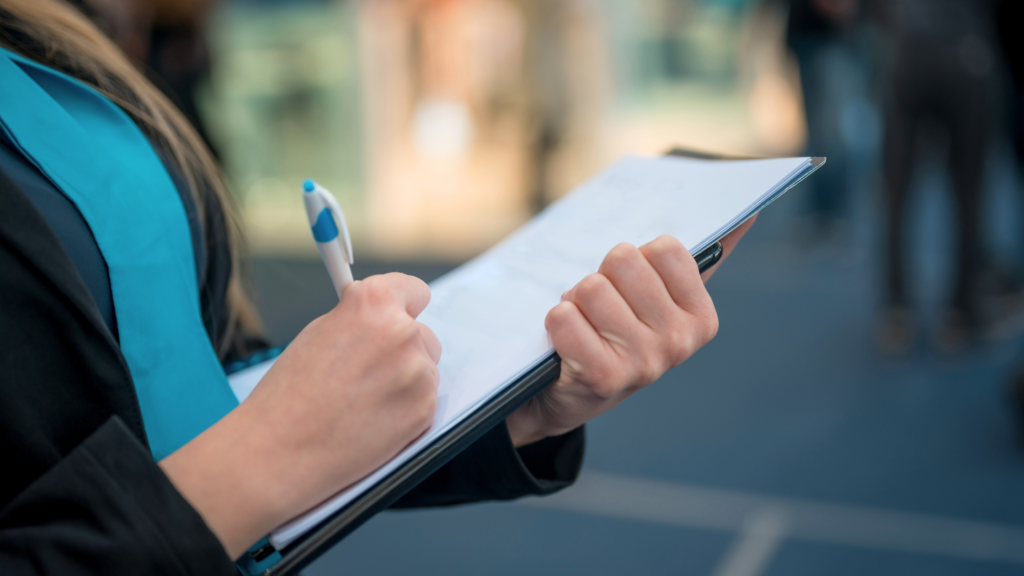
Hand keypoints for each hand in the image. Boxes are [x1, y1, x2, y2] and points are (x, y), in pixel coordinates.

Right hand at [160, 273, 440, 557]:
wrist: (281, 450)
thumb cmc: (289, 394)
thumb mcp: (318, 333)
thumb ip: (359, 320)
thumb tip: (382, 318)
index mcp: (374, 304)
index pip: (413, 290)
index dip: (402, 305)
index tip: (399, 314)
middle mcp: (403, 333)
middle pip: (423, 333)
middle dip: (402, 349)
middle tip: (369, 371)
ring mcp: (419, 373)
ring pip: (424, 369)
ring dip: (405, 380)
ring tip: (363, 400)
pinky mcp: (425, 410)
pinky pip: (423, 400)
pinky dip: (405, 408)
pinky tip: (371, 418)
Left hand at [505, 217, 755, 446]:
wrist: (572, 396)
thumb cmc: (618, 335)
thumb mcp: (660, 302)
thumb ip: (699, 261)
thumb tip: (747, 215)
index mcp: (701, 319)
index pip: (664, 248)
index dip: (634, 261)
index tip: (630, 291)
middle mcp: (679, 343)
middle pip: (623, 260)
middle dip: (602, 278)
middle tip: (600, 311)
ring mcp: (643, 363)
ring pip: (591, 287)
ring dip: (575, 302)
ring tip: (584, 327)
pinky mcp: (602, 377)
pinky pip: (565, 317)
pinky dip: (557, 323)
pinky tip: (567, 345)